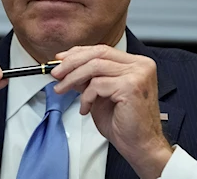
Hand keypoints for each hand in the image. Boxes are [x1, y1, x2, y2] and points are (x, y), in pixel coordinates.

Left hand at [50, 45, 172, 178]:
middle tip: (55, 73)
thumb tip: (66, 68)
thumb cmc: (124, 124)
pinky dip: (86, 96)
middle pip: (98, 54)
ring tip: (62, 89)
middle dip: (71, 63)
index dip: (78, 53)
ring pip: (94, 66)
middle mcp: (140, 65)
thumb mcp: (100, 94)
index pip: (102, 50)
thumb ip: (88, 78)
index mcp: (136, 63)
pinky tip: (85, 108)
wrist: (140, 146)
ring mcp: (138, 74)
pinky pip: (97, 85)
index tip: (61, 60)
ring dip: (72, 78)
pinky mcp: (131, 87)